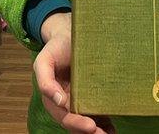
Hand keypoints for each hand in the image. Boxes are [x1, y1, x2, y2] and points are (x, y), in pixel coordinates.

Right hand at [33, 12, 115, 133]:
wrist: (69, 35)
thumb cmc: (56, 48)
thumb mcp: (44, 60)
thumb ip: (45, 79)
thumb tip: (57, 100)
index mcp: (53, 98)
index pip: (64, 116)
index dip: (76, 123)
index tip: (90, 125)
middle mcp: (66, 103)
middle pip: (77, 123)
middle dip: (89, 131)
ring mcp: (80, 101)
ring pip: (87, 122)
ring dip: (98, 131)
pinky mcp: (93, 97)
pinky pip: (98, 114)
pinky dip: (105, 124)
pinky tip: (114, 128)